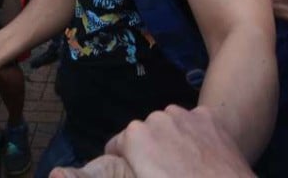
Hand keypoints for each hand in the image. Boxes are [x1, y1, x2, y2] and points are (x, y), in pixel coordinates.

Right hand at [56, 106, 253, 177]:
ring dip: (170, 142)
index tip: (133, 176)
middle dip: (147, 152)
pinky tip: (202, 159)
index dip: (123, 164)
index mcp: (135, 136)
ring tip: (182, 170)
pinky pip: (193, 125)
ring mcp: (185, 115)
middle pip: (143, 135)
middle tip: (160, 177)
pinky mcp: (208, 118)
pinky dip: (194, 138)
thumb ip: (118, 170)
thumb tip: (78, 171)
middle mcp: (156, 118)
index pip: (115, 146)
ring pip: (168, 127)